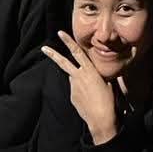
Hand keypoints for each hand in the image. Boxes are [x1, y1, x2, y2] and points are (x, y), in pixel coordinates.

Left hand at [40, 30, 122, 144]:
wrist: (101, 118)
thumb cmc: (109, 100)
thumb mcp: (107, 82)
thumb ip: (97, 75)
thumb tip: (91, 75)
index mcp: (89, 70)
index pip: (77, 52)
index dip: (68, 41)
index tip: (60, 33)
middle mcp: (79, 76)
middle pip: (63, 63)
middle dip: (53, 54)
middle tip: (43, 48)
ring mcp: (74, 87)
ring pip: (73, 78)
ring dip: (79, 81)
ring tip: (93, 93)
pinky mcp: (72, 96)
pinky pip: (76, 90)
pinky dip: (81, 92)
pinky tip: (89, 100)